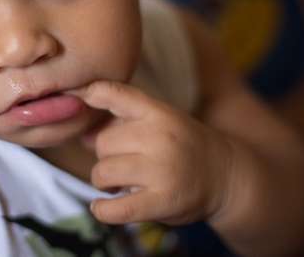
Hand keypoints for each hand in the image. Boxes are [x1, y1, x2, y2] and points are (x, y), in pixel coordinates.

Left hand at [74, 80, 235, 225]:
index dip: (89, 93)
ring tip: (122, 183)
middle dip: (105, 155)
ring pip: (103, 172)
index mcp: (159, 112)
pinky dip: (103, 210)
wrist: (227, 175)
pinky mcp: (162, 201)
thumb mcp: (161, 121)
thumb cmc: (184, 145)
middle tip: (124, 162)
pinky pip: (115, 209)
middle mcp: (160, 137)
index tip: (76, 96)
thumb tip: (83, 135)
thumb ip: (124, 121)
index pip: (115, 93)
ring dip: (105, 182)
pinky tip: (104, 206)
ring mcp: (161, 169)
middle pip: (102, 142)